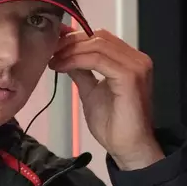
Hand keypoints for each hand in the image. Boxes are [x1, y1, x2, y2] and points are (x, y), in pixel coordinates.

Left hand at [48, 24, 164, 169]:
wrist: (128, 148)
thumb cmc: (113, 125)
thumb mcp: (91, 91)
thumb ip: (82, 72)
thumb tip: (65, 57)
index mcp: (129, 61)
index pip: (100, 38)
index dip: (74, 38)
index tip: (53, 45)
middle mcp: (136, 59)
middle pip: (98, 37)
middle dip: (70, 42)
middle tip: (50, 51)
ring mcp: (136, 66)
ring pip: (97, 45)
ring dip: (70, 50)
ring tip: (53, 59)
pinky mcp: (130, 76)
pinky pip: (98, 59)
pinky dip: (76, 60)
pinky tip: (62, 66)